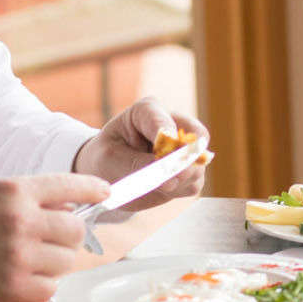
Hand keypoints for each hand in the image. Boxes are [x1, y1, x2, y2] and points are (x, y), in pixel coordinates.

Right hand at [0, 173, 108, 301]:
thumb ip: (34, 196)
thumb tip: (75, 207)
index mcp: (15, 192)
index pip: (70, 186)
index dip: (93, 189)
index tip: (106, 192)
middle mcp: (20, 221)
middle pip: (77, 229)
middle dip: (70, 234)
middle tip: (52, 238)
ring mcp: (17, 256)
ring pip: (67, 260)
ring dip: (56, 261)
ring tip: (30, 258)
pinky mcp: (13, 288)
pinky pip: (51, 287)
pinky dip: (42, 284)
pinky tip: (22, 276)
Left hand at [72, 97, 209, 209]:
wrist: (106, 174)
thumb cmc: (105, 160)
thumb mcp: (111, 160)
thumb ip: (139, 166)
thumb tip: (172, 176)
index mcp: (147, 111)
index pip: (165, 123)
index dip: (167, 142)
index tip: (162, 160)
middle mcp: (172, 123)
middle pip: (196, 138)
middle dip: (183, 163)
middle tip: (166, 181)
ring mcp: (184, 146)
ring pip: (198, 164)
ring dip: (179, 180)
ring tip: (152, 185)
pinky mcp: (189, 168)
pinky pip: (195, 182)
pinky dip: (179, 190)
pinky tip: (159, 189)